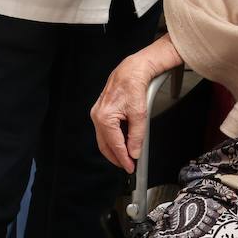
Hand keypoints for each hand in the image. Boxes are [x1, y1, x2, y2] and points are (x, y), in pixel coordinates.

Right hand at [91, 36, 181, 172]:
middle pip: (105, 145)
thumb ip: (136, 136)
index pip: (114, 146)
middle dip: (117, 157)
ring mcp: (97, 113)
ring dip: (115, 148)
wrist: (132, 70)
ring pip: (104, 138)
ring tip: (127, 155)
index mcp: (104, 118)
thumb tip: (134, 152)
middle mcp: (97, 116)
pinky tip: (123, 141)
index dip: (123, 159)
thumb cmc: (134, 86)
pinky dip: (113, 138)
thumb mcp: (140, 114)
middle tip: (128, 165)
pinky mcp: (101, 111)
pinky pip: (105, 130)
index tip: (130, 167)